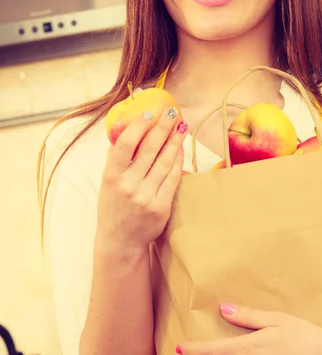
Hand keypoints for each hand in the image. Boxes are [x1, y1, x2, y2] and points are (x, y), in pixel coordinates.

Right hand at [97, 106, 187, 251]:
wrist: (120, 242)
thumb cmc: (113, 207)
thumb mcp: (107, 183)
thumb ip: (115, 158)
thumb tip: (124, 129)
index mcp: (112, 177)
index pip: (125, 145)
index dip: (139, 126)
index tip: (149, 112)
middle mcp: (129, 186)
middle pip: (149, 149)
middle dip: (162, 127)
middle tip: (172, 112)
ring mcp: (146, 197)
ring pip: (165, 162)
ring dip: (174, 141)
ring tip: (181, 126)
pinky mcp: (161, 207)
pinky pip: (173, 179)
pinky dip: (178, 162)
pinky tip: (180, 149)